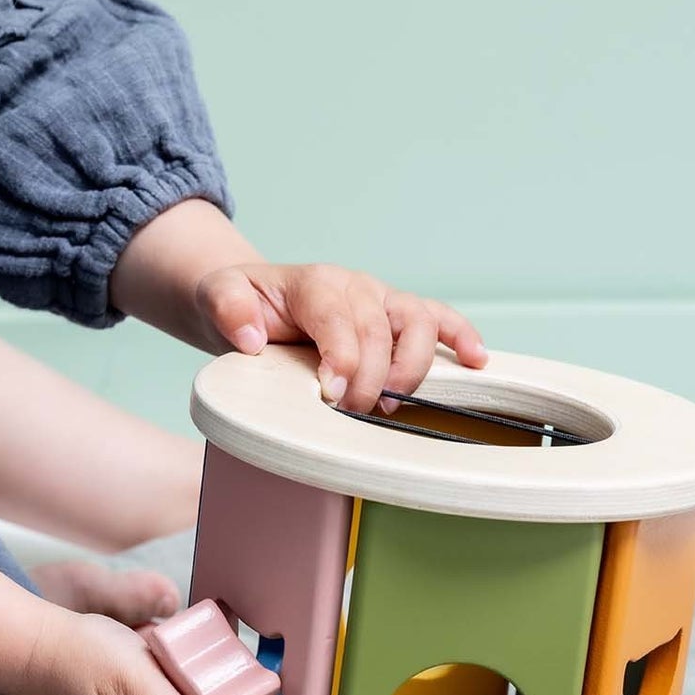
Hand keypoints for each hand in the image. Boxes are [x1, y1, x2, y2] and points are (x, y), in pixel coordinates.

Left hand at [194, 261, 488, 412]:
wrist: (252, 301)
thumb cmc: (241, 306)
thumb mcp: (217, 298)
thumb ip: (226, 308)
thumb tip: (249, 337)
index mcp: (315, 282)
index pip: (339, 316)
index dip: (343, 357)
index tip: (333, 394)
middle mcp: (355, 286)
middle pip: (380, 327)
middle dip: (372, 376)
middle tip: (353, 413)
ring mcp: (381, 299)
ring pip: (417, 322)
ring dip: (413, 366)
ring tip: (393, 403)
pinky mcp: (397, 315)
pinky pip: (438, 320)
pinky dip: (461, 336)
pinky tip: (477, 361)